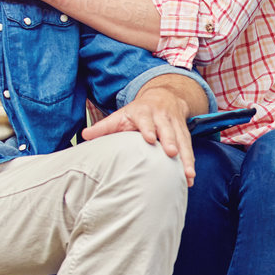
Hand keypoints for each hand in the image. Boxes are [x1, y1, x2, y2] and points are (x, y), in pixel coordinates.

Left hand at [80, 86, 195, 184]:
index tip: (150, 139)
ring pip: (183, 140)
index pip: (146, 120)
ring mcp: (175, 124)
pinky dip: (190, 162)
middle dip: (171, 141)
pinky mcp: (185, 132)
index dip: (148, 129)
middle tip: (171, 154)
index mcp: (145, 112)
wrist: (164, 96)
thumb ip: (103, 127)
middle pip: (168, 129)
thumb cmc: (138, 111)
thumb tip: (84, 135)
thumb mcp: (120, 115)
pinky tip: (190, 177)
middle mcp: (162, 117)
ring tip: (188, 174)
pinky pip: (189, 148)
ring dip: (186, 157)